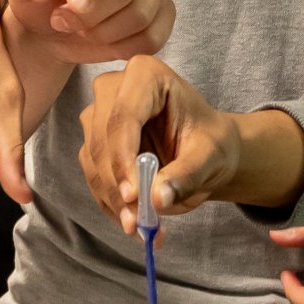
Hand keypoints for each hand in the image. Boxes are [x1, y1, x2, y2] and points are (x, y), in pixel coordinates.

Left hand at [5, 0, 172, 64]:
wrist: (54, 26)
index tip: (72, 5)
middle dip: (93, 14)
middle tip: (64, 22)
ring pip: (143, 12)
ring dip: (105, 33)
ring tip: (81, 31)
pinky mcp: (163, 8)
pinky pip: (155, 34)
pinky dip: (125, 48)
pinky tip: (103, 43)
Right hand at [79, 56, 245, 233]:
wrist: (203, 151)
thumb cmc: (210, 142)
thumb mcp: (210, 157)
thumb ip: (187, 175)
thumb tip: (158, 199)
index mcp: (145, 75)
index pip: (123, 117)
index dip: (123, 158)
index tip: (134, 195)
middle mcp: (113, 89)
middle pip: (102, 140)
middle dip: (118, 185)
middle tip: (138, 222)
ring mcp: (98, 115)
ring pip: (93, 162)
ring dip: (114, 200)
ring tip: (142, 228)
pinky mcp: (92, 142)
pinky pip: (93, 177)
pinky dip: (112, 204)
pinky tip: (133, 222)